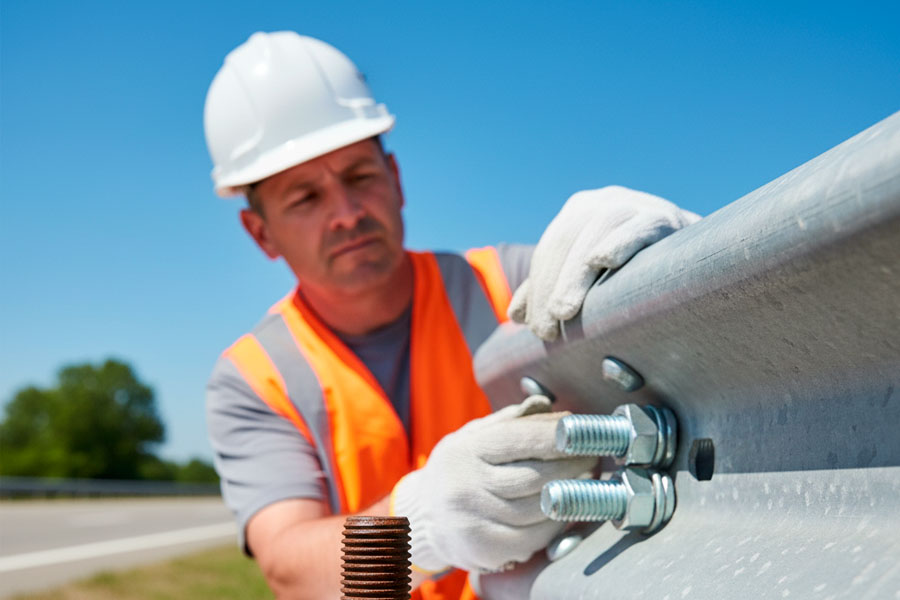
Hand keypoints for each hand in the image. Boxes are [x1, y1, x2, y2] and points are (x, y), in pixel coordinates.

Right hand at [390, 396, 595, 572]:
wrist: (421, 517)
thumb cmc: (457, 469)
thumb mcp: (471, 436)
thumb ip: (509, 421)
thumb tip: (548, 406)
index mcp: (467, 451)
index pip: (521, 439)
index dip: (558, 436)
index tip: (582, 431)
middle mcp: (467, 486)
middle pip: (536, 477)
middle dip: (573, 465)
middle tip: (592, 456)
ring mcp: (476, 521)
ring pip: (539, 509)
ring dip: (570, 494)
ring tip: (585, 480)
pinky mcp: (486, 549)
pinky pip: (534, 537)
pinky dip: (554, 522)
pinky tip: (563, 509)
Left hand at [509, 185, 700, 340]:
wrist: (694, 254)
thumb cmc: (634, 270)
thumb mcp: (590, 276)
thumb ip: (552, 288)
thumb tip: (514, 315)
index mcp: (578, 211)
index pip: (549, 250)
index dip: (537, 289)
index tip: (534, 328)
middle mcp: (603, 201)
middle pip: (565, 242)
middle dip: (551, 288)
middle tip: (547, 331)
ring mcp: (634, 204)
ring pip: (594, 234)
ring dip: (575, 275)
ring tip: (565, 312)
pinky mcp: (664, 216)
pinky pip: (639, 226)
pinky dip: (620, 242)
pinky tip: (604, 261)